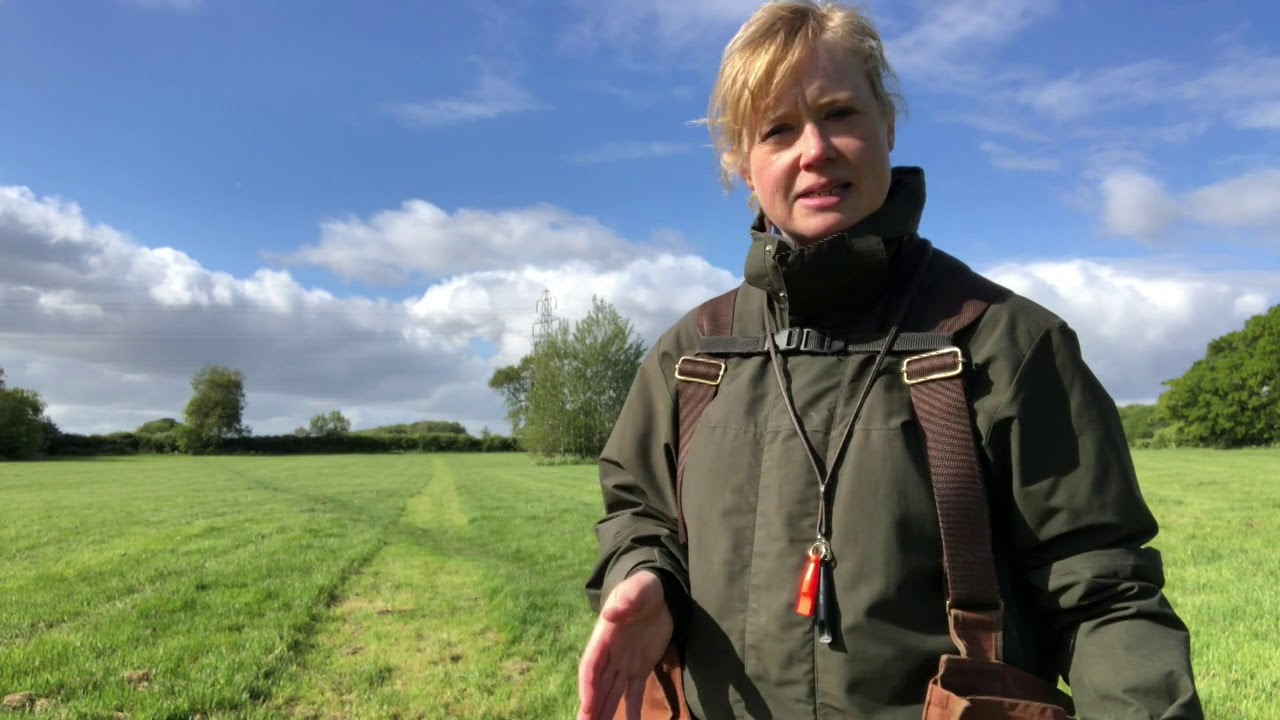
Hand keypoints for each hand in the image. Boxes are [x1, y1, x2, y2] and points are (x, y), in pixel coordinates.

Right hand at [577, 569, 674, 719]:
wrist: (659, 593)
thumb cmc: (644, 588)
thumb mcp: (638, 590)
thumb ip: (627, 601)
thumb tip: (611, 612)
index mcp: (604, 637)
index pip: (591, 666)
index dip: (587, 686)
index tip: (586, 705)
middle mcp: (610, 655)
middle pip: (597, 687)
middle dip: (590, 708)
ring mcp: (623, 664)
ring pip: (611, 695)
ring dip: (604, 714)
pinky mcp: (640, 669)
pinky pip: (634, 694)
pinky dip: (632, 712)